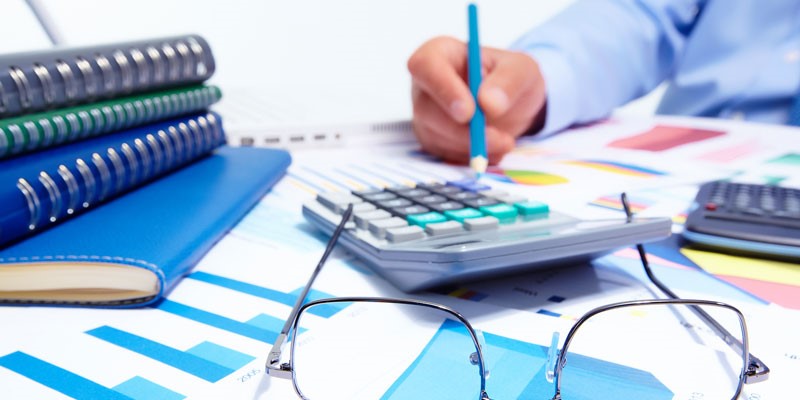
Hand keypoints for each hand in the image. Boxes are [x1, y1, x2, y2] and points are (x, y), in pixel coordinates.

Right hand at [407, 36, 545, 164]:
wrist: (512, 105)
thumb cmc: (511, 78)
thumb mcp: (522, 70)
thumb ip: (509, 82)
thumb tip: (488, 103)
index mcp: (440, 53)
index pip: (426, 66)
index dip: (443, 90)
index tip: (469, 112)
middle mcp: (426, 83)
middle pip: (427, 108)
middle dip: (463, 130)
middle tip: (498, 139)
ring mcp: (426, 114)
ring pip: (436, 135)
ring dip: (473, 145)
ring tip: (505, 140)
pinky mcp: (433, 139)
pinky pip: (445, 154)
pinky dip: (471, 155)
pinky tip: (492, 147)